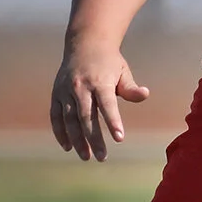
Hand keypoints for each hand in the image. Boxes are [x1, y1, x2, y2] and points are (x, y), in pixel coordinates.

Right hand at [51, 38, 150, 160]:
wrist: (85, 44)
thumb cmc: (108, 62)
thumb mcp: (123, 72)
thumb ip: (131, 88)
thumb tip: (145, 94)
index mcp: (100, 81)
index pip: (107, 104)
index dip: (113, 121)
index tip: (119, 138)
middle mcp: (80, 87)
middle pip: (86, 116)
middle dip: (94, 138)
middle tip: (102, 157)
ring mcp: (66, 91)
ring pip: (69, 119)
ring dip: (77, 139)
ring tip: (86, 156)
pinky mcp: (56, 94)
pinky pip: (56, 116)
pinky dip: (60, 132)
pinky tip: (68, 147)